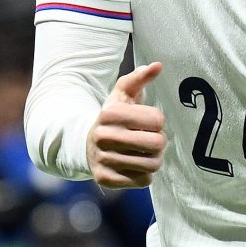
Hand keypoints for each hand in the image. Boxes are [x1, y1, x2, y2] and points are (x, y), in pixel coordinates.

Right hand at [87, 62, 165, 189]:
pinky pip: (143, 181)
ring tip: (145, 153)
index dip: (158, 121)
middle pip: (157, 143)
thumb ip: (139, 78)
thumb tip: (157, 65)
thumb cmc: (113, 118)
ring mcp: (102, 159)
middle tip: (151, 140)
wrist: (86, 145)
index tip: (148, 122)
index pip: (157, 120)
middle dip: (159, 142)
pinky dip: (144, 174)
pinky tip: (134, 165)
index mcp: (109, 113)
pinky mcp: (105, 179)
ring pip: (152, 164)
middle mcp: (103, 136)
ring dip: (154, 159)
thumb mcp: (123, 95)